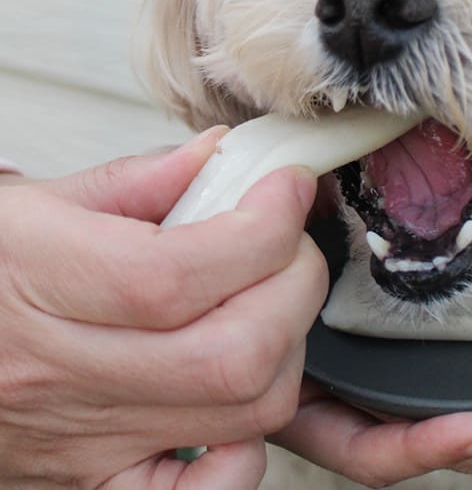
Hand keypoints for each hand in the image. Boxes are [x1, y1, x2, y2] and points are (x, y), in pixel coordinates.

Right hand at [0, 132, 326, 488]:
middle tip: (290, 242)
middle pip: (232, 353)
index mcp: (37, 280)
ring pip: (243, 412)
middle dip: (295, 282)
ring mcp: (83, 442)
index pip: (178, 274)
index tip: (288, 187)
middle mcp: (60, 373)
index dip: (262, 227)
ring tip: (270, 297)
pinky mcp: (96, 484)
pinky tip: (235, 392)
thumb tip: (220, 154)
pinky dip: (244, 449)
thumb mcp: (36, 203)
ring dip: (287, 344)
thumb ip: (138, 178)